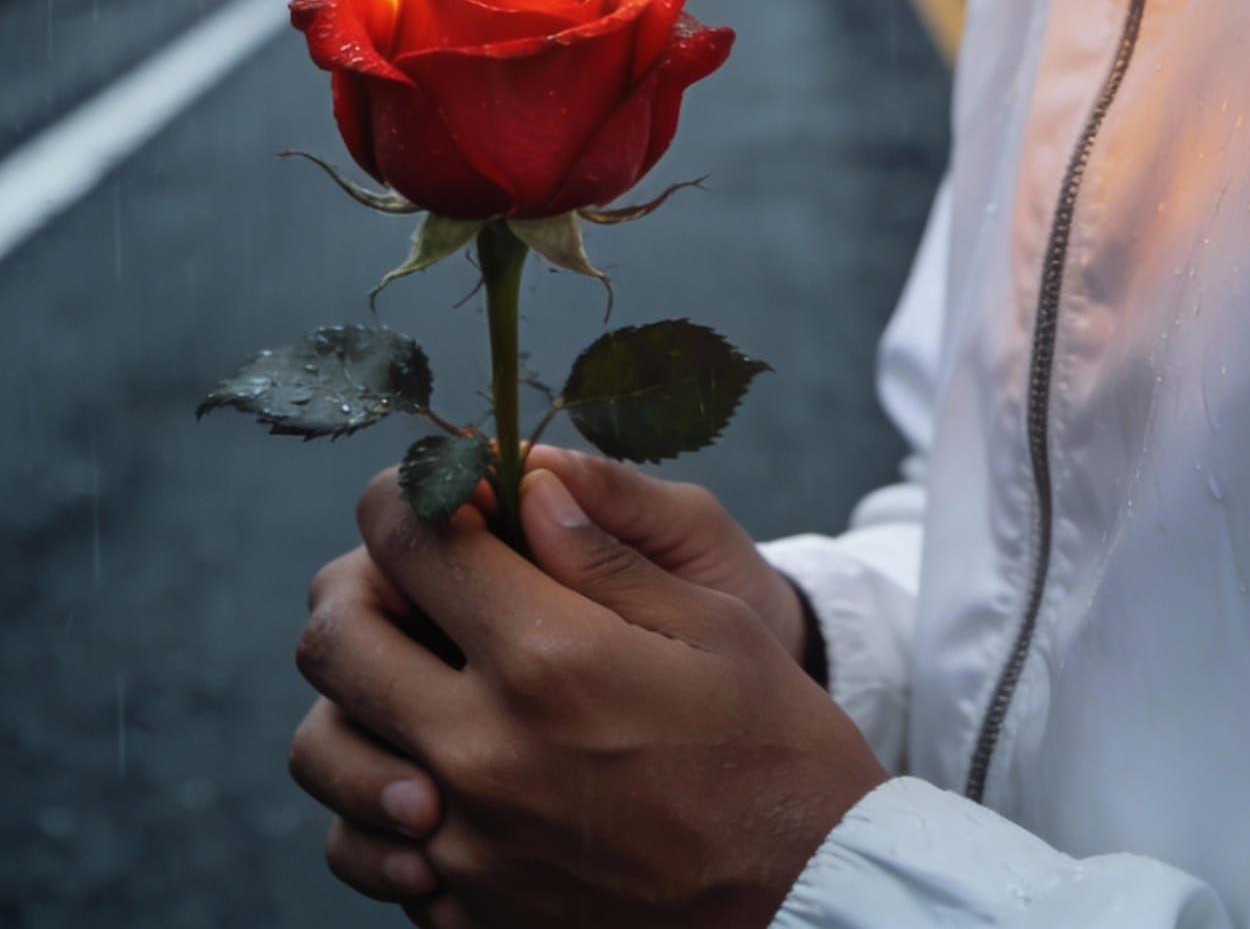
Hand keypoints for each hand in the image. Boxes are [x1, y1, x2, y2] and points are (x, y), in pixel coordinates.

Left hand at [289, 463, 887, 927]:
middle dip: (363, 579)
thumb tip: (522, 486)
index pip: (408, 535)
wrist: (807, 907)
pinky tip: (439, 771)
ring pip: (320, 744)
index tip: (442, 488)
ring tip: (421, 676)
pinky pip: (356, 843)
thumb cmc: (772, 748)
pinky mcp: (458, 918)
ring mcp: (461, 849)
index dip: (410, 489)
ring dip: (356, 693)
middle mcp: (481, 754)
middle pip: (334, 634)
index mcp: (548, 659)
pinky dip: (376, 794)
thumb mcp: (712, 623)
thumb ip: (601, 550)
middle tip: (421, 575)